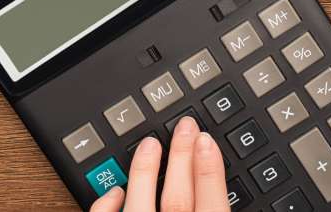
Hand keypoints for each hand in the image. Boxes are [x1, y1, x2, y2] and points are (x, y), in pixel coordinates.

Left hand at [89, 116, 229, 211]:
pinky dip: (107, 205)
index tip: (206, 141)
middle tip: (185, 126)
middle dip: (182, 157)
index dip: (210, 170)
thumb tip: (222, 196)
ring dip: (145, 171)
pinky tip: (115, 191)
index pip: (212, 204)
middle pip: (178, 198)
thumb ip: (214, 210)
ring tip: (150, 143)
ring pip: (140, 205)